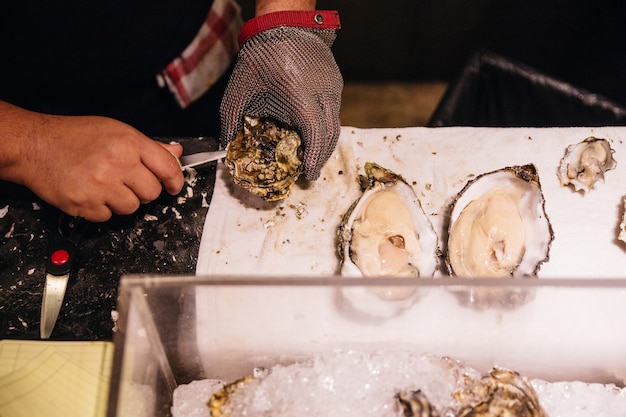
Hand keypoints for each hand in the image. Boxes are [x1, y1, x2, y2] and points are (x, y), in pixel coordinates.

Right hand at [1, 106, 183, 220]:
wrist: (35, 146)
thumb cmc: (74, 137)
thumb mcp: (116, 131)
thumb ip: (149, 146)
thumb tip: (175, 154)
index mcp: (129, 143)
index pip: (167, 168)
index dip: (175, 181)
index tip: (172, 186)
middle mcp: (118, 164)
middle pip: (152, 193)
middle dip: (143, 191)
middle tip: (128, 182)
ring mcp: (101, 186)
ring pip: (132, 208)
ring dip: (123, 201)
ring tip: (106, 185)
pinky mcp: (85, 204)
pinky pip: (108, 217)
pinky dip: (102, 209)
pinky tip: (92, 193)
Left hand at [220, 11, 342, 179]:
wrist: (283, 23)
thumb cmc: (260, 57)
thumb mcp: (239, 91)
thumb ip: (231, 121)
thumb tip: (227, 146)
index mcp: (301, 98)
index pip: (316, 136)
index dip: (315, 158)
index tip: (308, 174)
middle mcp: (323, 94)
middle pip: (331, 135)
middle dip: (321, 156)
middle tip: (309, 171)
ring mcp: (333, 87)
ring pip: (335, 123)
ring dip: (324, 142)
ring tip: (311, 155)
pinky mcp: (336, 82)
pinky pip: (334, 111)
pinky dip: (325, 126)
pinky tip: (312, 131)